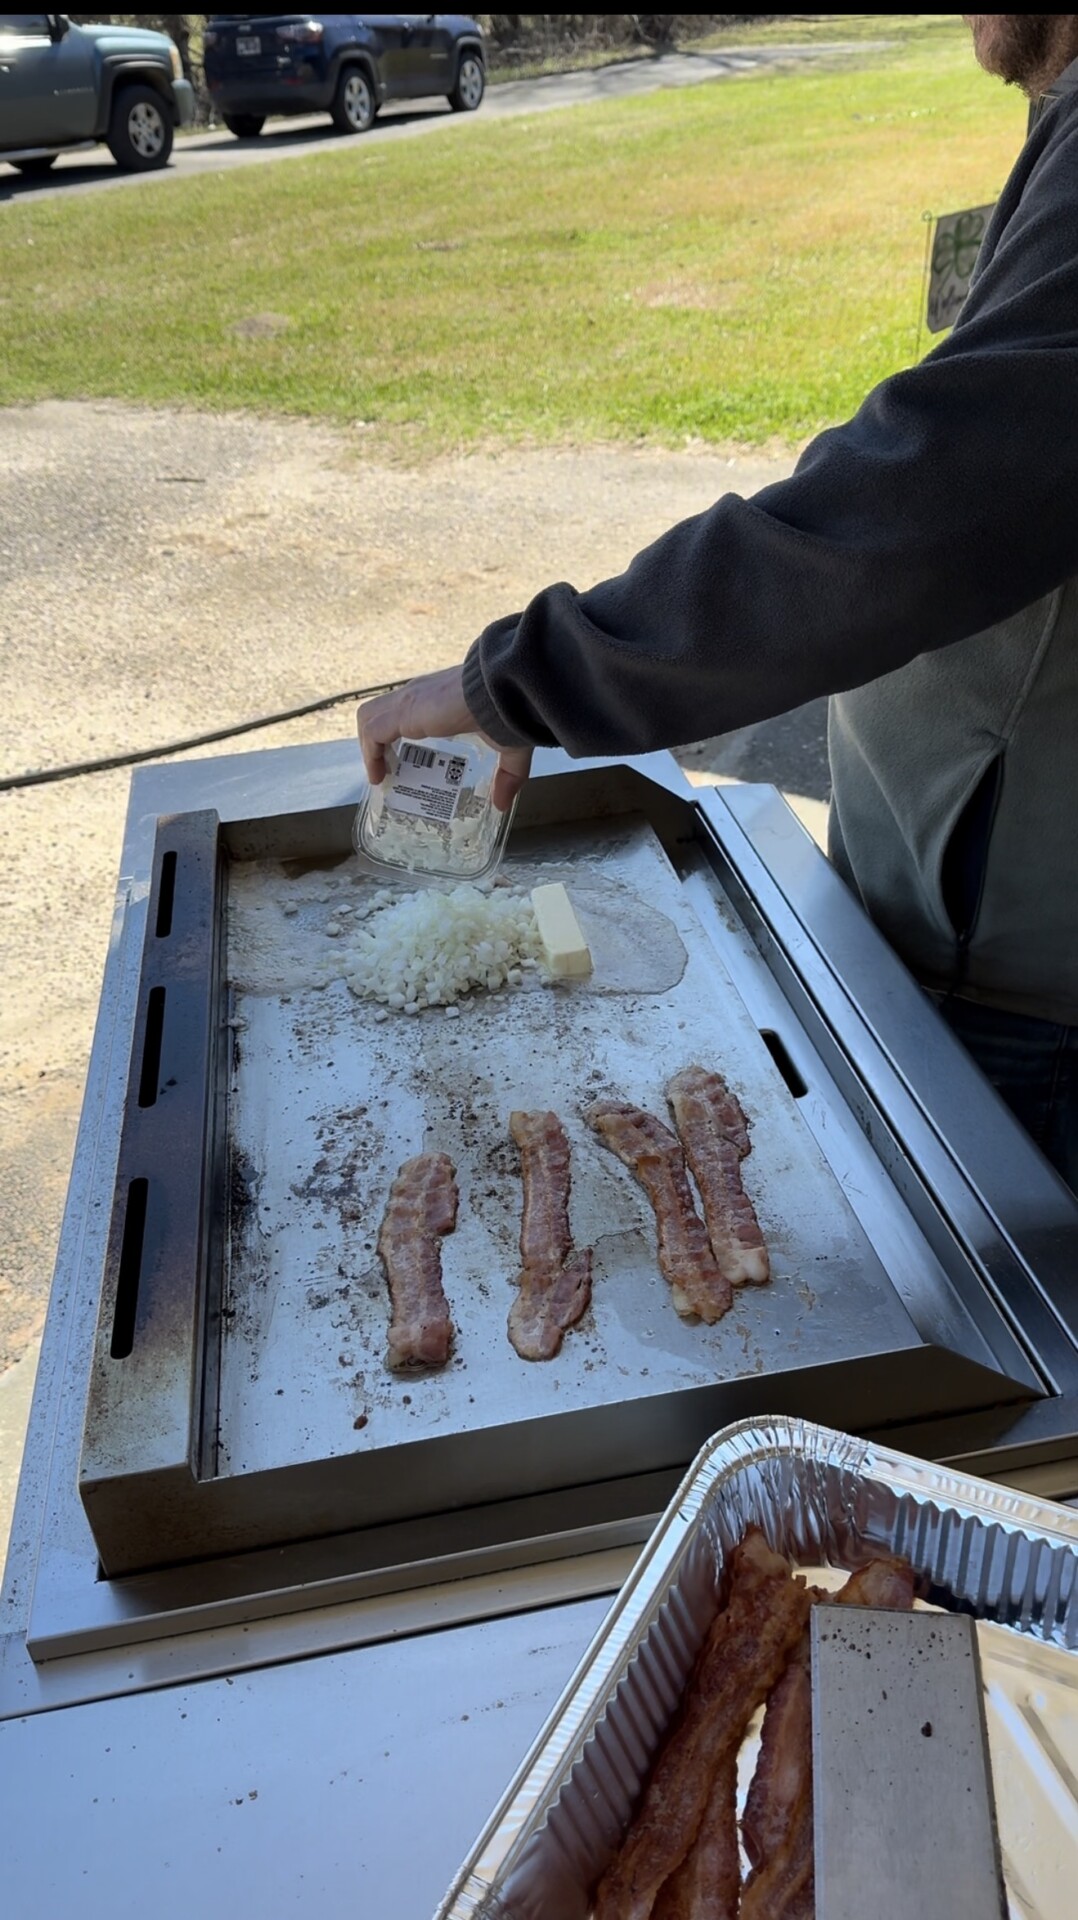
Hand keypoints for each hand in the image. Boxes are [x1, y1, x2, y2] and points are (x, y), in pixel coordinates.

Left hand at [357, 665, 532, 811]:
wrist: (506, 690)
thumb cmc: (509, 711)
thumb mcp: (508, 748)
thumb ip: (507, 776)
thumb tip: (503, 804)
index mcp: (438, 699)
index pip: (404, 710)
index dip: (397, 733)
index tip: (400, 760)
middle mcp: (418, 695)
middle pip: (380, 712)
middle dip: (376, 740)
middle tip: (388, 769)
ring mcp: (408, 701)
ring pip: (369, 717)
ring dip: (369, 746)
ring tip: (380, 774)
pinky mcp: (403, 712)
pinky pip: (372, 732)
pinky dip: (370, 754)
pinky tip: (379, 776)